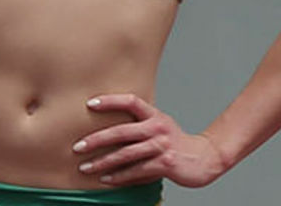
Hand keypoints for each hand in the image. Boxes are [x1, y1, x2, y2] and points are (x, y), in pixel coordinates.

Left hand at [72, 93, 227, 187]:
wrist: (204, 158)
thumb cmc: (173, 141)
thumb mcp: (158, 124)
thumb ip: (137, 123)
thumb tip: (106, 126)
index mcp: (153, 115)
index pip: (130, 101)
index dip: (110, 100)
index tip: (89, 104)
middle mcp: (157, 128)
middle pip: (121, 131)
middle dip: (96, 139)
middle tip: (77, 146)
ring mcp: (161, 146)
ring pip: (126, 154)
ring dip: (103, 162)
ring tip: (85, 167)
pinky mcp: (165, 164)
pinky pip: (137, 171)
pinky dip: (119, 176)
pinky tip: (106, 179)